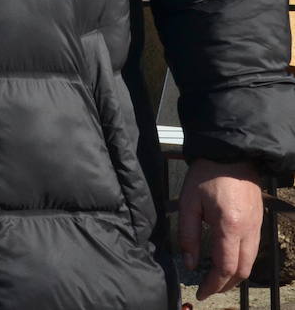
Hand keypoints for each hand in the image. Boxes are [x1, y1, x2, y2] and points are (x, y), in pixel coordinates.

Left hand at [178, 158, 263, 300]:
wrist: (231, 154)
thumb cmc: (206, 175)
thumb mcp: (188, 203)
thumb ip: (187, 235)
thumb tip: (189, 263)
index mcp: (229, 227)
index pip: (225, 267)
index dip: (213, 285)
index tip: (201, 293)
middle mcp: (248, 231)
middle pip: (242, 270)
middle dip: (225, 285)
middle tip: (208, 289)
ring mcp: (257, 226)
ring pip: (251, 262)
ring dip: (235, 275)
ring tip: (216, 280)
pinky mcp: (259, 221)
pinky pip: (254, 250)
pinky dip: (242, 262)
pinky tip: (228, 261)